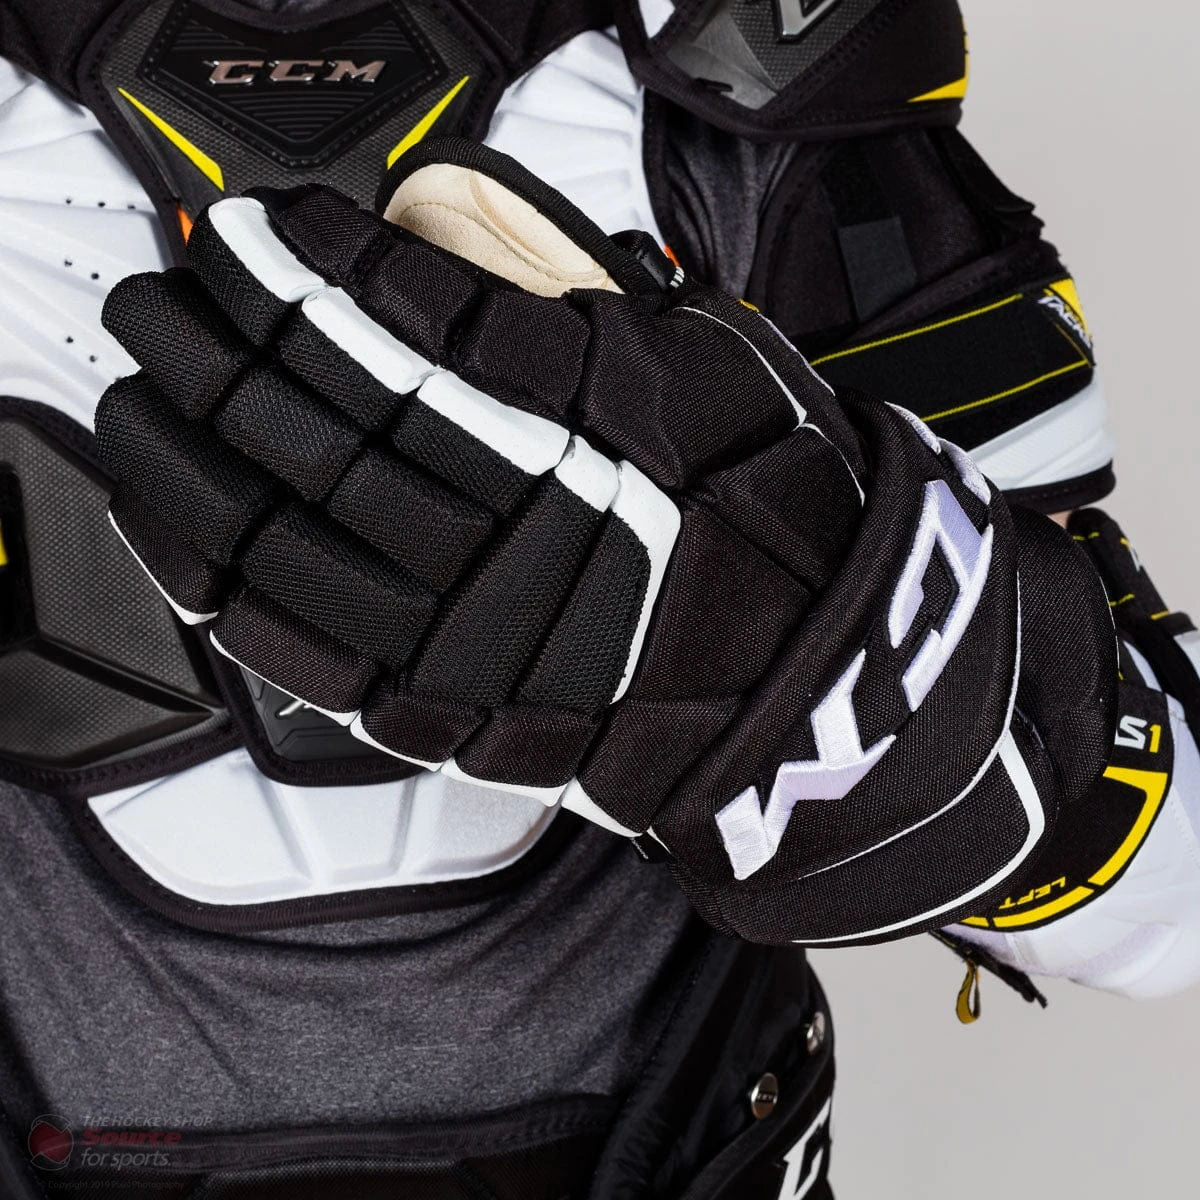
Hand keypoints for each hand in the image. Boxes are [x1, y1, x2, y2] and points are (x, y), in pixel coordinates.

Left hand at [95, 139, 1109, 944]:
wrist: (801, 675)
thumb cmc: (766, 519)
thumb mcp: (700, 367)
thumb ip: (563, 298)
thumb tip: (433, 235)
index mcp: (567, 432)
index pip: (399, 332)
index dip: (307, 276)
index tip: (255, 234)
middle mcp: (502, 526)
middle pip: (320, 422)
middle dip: (222, 345)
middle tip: (164, 296)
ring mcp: (465, 631)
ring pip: (289, 532)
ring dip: (197, 455)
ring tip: (141, 395)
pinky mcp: (449, 713)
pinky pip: (309, 656)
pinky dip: (230, 590)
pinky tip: (174, 532)